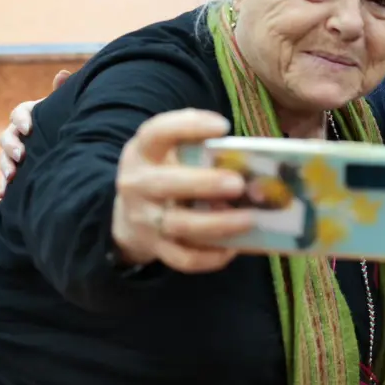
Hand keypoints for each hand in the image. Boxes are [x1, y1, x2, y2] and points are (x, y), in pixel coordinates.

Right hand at [0, 69, 69, 196]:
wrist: (70, 143)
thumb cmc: (66, 121)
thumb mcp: (65, 108)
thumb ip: (62, 92)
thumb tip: (63, 74)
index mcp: (30, 115)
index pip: (19, 112)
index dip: (22, 119)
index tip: (29, 128)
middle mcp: (19, 133)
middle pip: (7, 136)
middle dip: (12, 146)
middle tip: (22, 155)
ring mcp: (16, 152)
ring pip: (4, 157)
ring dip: (5, 166)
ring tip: (12, 175)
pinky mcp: (18, 169)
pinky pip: (6, 177)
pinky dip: (4, 184)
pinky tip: (2, 192)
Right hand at [110, 109, 253, 272]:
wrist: (129, 216)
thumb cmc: (166, 174)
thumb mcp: (169, 152)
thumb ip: (199, 147)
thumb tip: (255, 154)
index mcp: (143, 153)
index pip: (156, 133)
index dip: (187, 127)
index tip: (223, 126)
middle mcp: (138, 185)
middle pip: (166, 184)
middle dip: (204, 184)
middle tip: (239, 184)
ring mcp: (145, 219)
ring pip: (179, 224)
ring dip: (217, 223)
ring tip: (250, 219)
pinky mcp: (156, 248)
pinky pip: (184, 258)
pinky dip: (210, 256)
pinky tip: (233, 248)